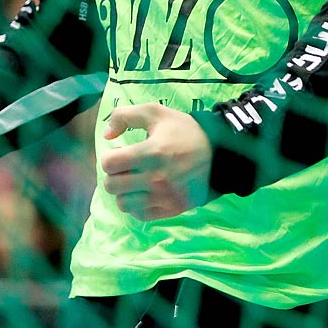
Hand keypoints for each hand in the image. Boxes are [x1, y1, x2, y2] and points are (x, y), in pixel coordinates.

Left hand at [99, 103, 210, 220]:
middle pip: (112, 186)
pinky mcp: (173, 209)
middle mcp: (156, 178)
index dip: (110, 157)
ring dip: (124, 191)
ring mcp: (165, 197)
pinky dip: (137, 205)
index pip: (109, 164)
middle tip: (127, 167)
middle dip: (115, 174)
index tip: (121, 153)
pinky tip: (145, 192)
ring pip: (123, 204)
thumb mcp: (155, 112)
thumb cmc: (185, 131)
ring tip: (135, 181)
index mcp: (151, 153)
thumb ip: (124, 116)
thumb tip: (106, 136)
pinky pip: (140, 215)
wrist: (220, 153)